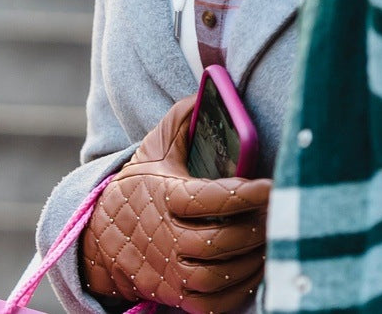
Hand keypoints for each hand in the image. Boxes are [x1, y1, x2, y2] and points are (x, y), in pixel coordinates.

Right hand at [80, 96, 270, 313]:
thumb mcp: (156, 147)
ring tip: (271, 239)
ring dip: (250, 261)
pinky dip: (237, 291)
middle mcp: (165, 237)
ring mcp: (168, 270)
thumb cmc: (141, 186)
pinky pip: (211, 304)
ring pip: (216, 276)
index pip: (209, 200)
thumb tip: (211, 90)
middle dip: (255, 229)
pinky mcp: (174, 294)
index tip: (271, 187)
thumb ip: (183, 118)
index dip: (243, 195)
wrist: (103, 236)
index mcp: (165, 196)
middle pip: (217, 242)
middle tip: (279, 214)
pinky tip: (254, 269)